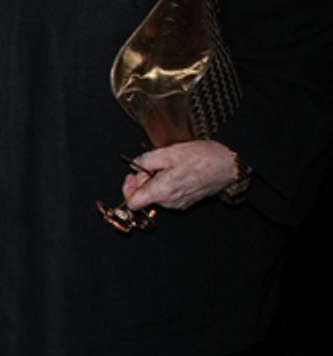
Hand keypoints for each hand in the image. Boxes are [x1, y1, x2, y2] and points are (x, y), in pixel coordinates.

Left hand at [121, 141, 238, 211]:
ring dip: (156, 179)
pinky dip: (168, 182)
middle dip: (144, 179)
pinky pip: (169, 193)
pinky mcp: (186, 201)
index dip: (128, 188)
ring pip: (156, 194)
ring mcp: (178, 203)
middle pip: (144, 196)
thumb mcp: (170, 152)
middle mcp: (169, 202)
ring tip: (169, 164)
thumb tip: (135, 165)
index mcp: (162, 192)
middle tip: (154, 162)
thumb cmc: (202, 158)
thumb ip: (147, 160)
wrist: (228, 167)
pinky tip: (178, 170)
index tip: (133, 174)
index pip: (132, 203)